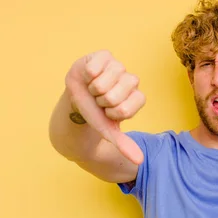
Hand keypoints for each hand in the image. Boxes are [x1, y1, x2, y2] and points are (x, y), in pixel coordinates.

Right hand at [65, 50, 144, 164]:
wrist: (77, 101)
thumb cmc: (96, 114)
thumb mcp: (108, 131)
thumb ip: (124, 144)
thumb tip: (139, 161)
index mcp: (137, 97)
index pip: (124, 110)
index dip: (111, 114)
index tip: (108, 112)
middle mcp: (131, 80)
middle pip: (113, 97)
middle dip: (100, 103)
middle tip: (99, 100)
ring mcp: (118, 66)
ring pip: (102, 84)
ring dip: (92, 90)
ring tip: (93, 89)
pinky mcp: (104, 55)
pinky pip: (94, 68)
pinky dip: (86, 75)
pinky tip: (88, 76)